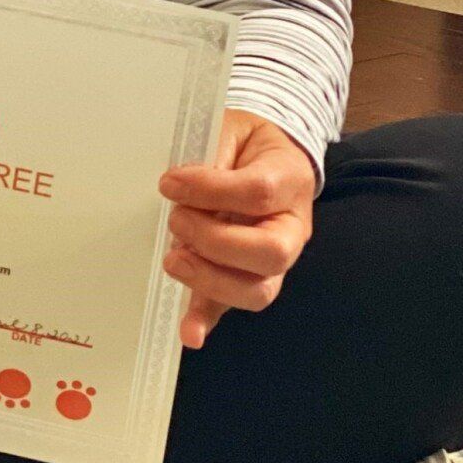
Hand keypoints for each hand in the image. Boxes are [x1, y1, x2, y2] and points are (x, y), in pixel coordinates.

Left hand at [157, 109, 315, 350]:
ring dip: (209, 279)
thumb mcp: (229, 130)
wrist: (264, 153)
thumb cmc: (244, 143)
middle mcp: (293, 228)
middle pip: (270, 253)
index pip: (258, 193)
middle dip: (215, 242)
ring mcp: (275, 260)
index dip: (211, 189)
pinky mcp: (248, 279)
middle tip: (177, 221)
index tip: (170, 183)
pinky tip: (190, 332)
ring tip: (173, 258)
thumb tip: (178, 187)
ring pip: (258, 289)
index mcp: (291, 181)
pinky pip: (231, 306)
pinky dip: (208, 320)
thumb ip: (210, 157)